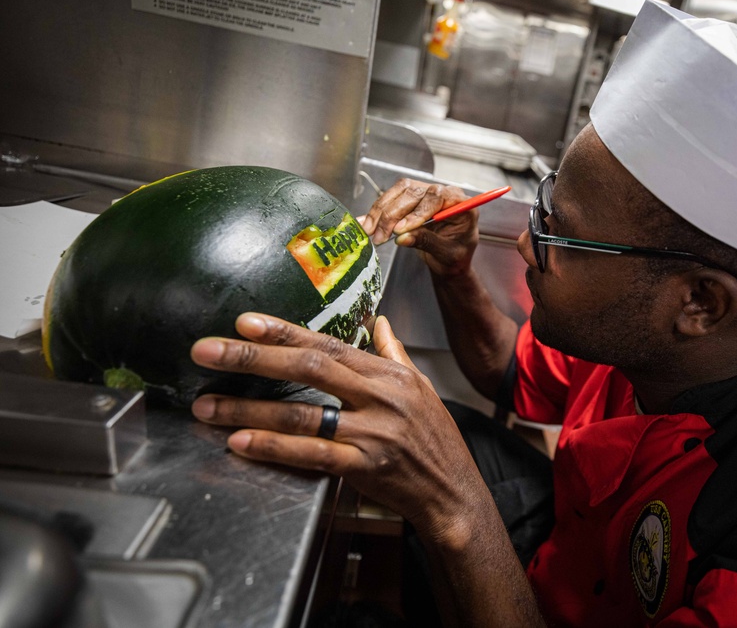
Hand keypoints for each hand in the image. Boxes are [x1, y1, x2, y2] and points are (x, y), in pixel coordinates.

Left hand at [189, 312, 491, 546]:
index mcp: (388, 374)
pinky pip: (313, 455)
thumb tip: (378, 321)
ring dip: (248, 410)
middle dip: (252, 359)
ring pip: (303, 414)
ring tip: (207, 406)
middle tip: (206, 352)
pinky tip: (241, 443)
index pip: (328, 345)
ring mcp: (373, 433)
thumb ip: (392, 352)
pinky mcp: (366, 468)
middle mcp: (380, 397)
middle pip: (309, 369)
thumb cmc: (435, 438)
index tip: (244, 323)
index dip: (283, 333)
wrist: (454, 490)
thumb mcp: (420, 386)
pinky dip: (274, 448)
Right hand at [358, 178, 477, 276]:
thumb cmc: (455, 257)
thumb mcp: (446, 254)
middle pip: (414, 193)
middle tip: (379, 235)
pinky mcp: (412, 198)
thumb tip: (402, 238)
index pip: (437, 197)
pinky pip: (392, 198)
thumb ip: (427, 242)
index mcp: (460, 204)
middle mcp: (444, 194)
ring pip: (399, 192)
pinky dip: (377, 211)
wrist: (449, 260)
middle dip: (392, 214)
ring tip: (369, 231)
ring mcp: (427, 194)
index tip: (401, 229)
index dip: (417, 212)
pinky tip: (366, 222)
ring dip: (381, 211)